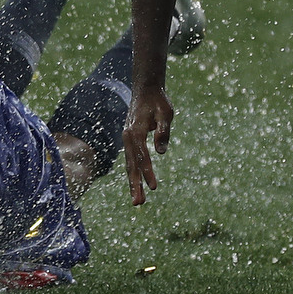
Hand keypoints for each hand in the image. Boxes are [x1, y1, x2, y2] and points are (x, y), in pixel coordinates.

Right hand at [122, 85, 175, 204]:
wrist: (145, 89)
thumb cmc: (158, 101)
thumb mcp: (166, 113)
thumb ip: (163, 132)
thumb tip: (161, 152)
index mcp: (136, 131)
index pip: (143, 156)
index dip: (148, 172)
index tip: (154, 187)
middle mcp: (128, 137)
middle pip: (131, 165)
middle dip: (135, 185)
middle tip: (138, 204)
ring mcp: (127, 139)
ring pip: (129, 165)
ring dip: (133, 183)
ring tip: (138, 201)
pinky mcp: (130, 141)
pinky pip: (131, 160)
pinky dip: (133, 173)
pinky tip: (136, 185)